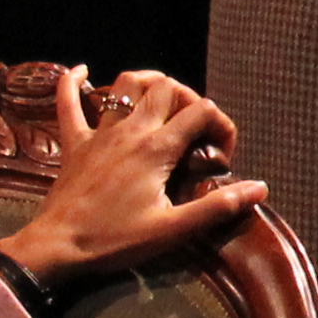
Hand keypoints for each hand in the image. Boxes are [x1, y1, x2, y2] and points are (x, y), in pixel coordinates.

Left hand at [0, 68, 267, 297]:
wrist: (58, 247)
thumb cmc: (115, 240)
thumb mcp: (173, 230)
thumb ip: (217, 206)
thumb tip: (260, 188)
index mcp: (157, 149)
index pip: (202, 112)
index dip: (222, 126)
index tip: (221, 156)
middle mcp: (130, 131)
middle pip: (167, 88)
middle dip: (190, 99)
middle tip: (196, 128)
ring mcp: (99, 133)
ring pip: (126, 85)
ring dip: (149, 82)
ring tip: (164, 97)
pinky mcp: (74, 143)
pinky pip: (68, 103)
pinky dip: (73, 83)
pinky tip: (82, 70)